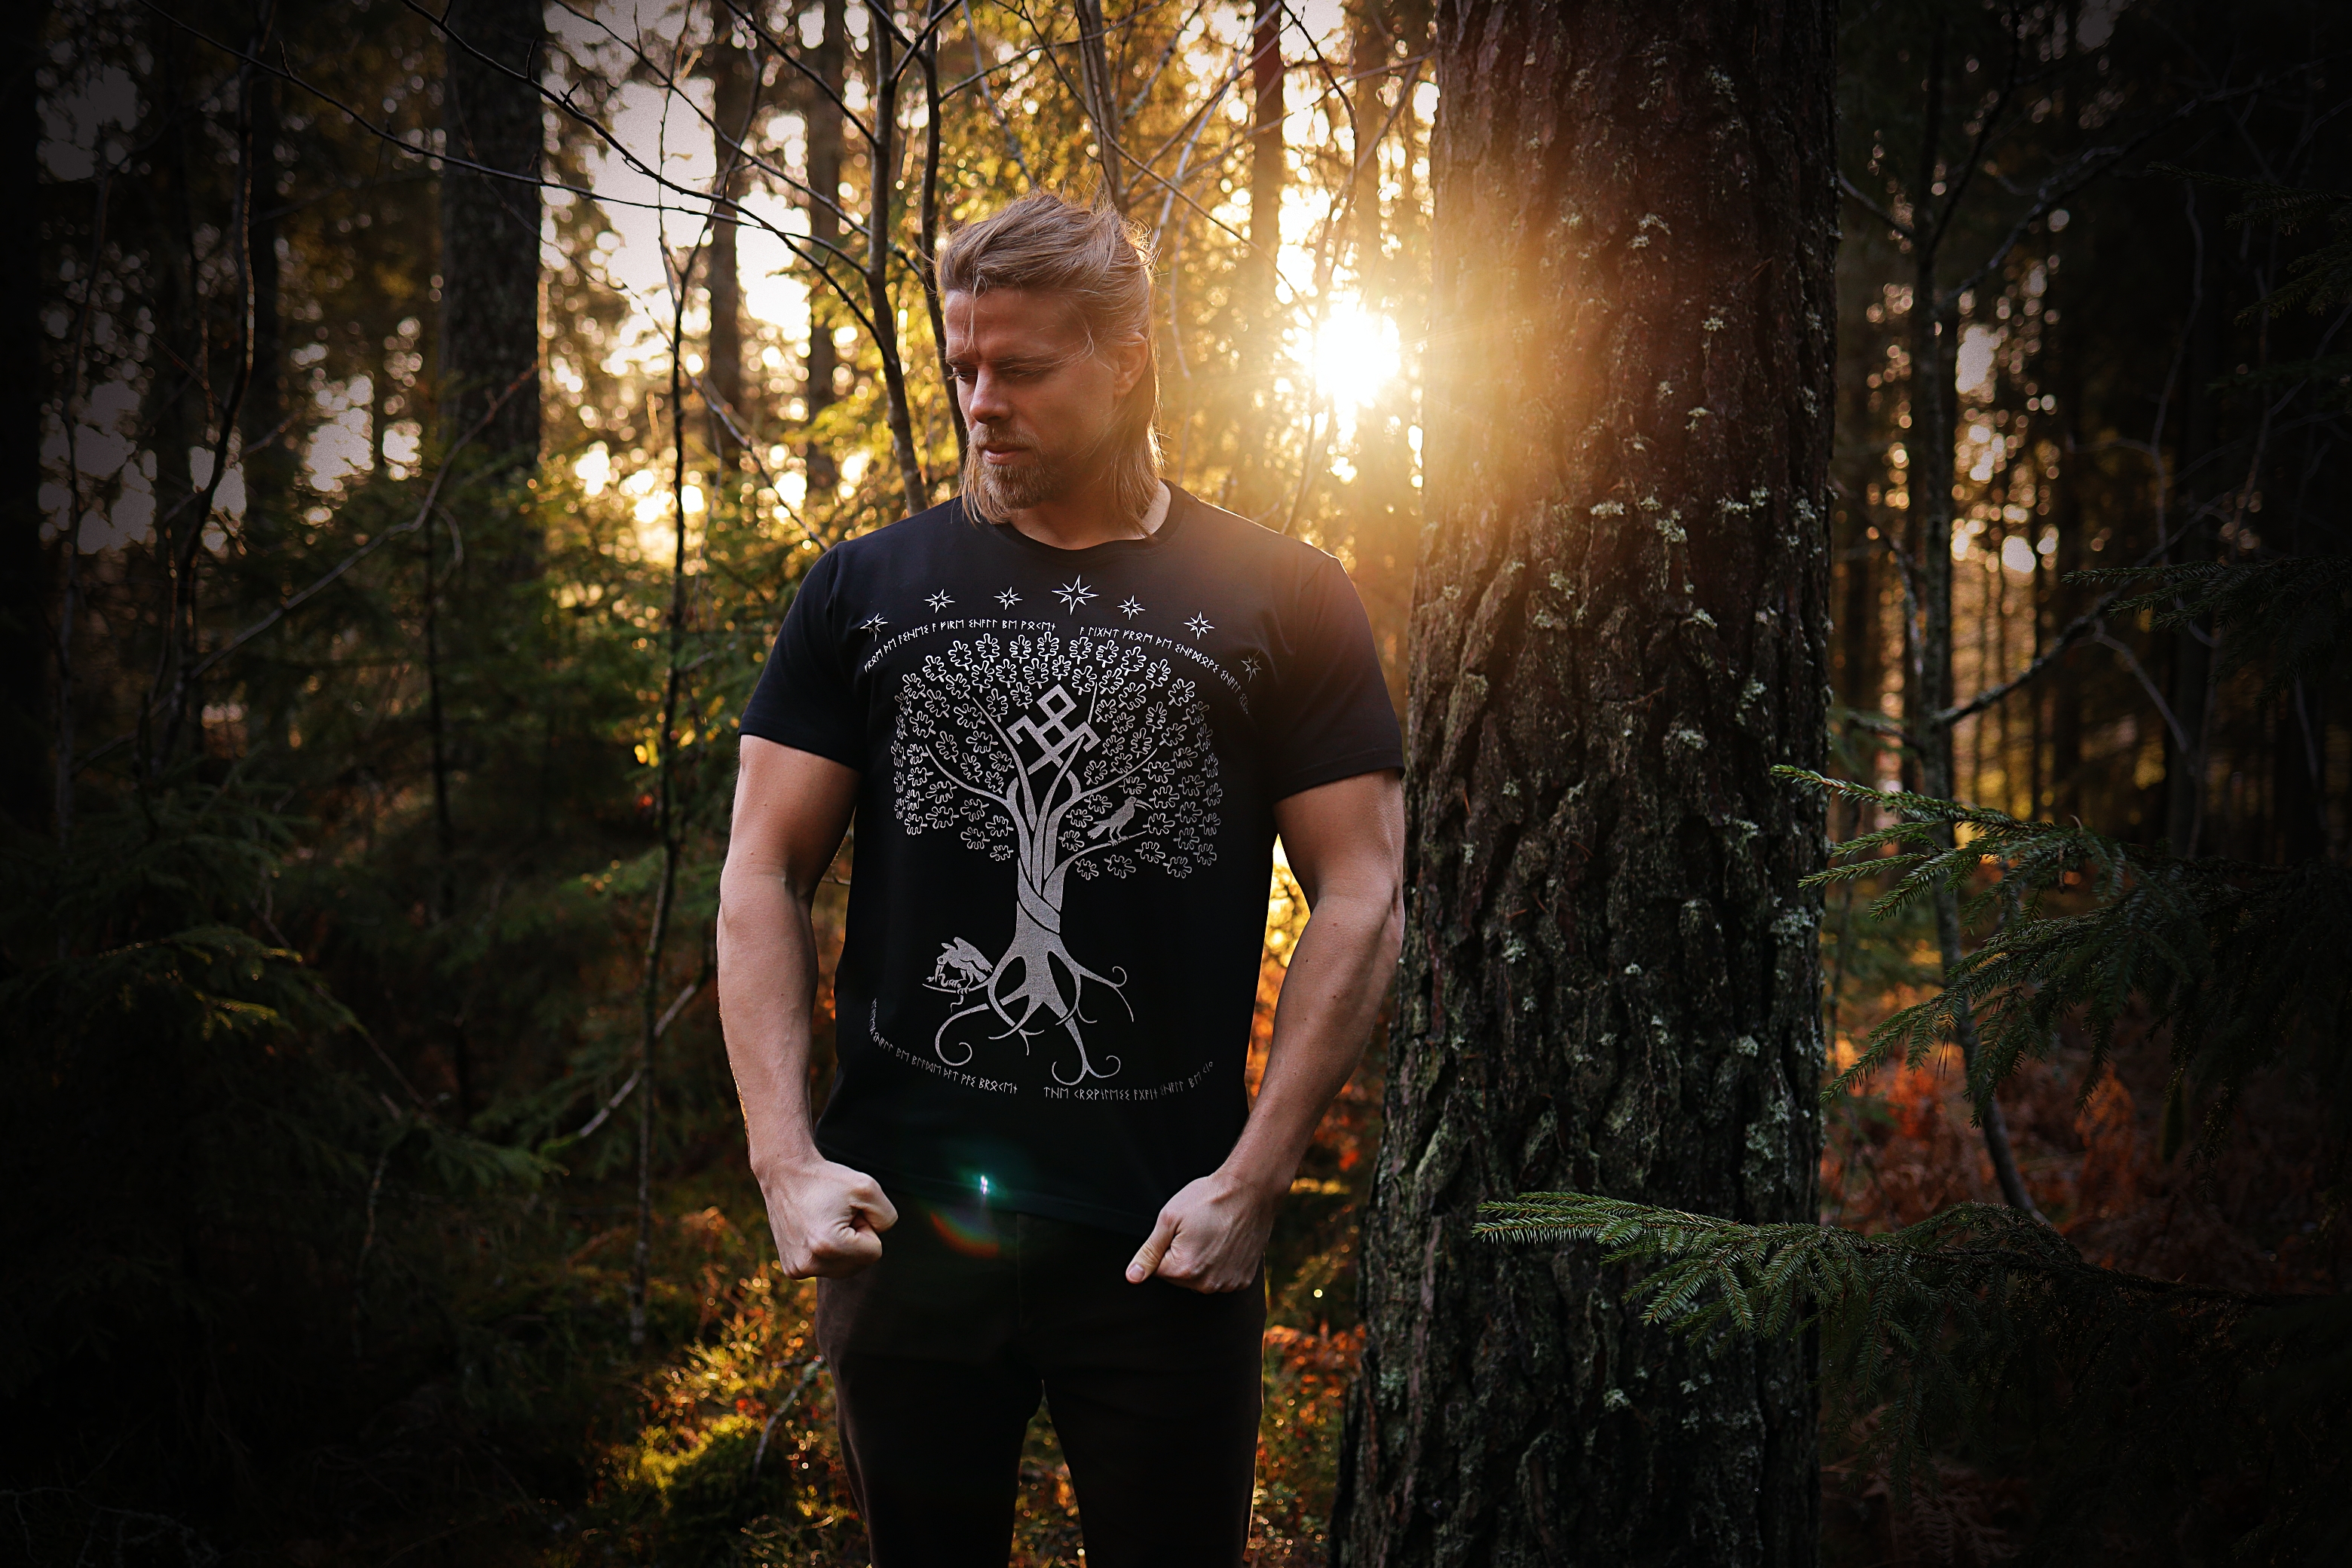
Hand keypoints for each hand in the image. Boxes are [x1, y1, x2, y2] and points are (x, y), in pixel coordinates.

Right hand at [757, 1156, 896, 1277]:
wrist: (785, 1175)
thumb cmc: (828, 1179)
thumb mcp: (868, 1188)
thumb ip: (887, 1217)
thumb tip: (877, 1238)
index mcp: (829, 1246)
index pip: (875, 1253)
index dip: (866, 1227)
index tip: (847, 1210)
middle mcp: (810, 1264)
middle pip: (859, 1264)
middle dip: (856, 1239)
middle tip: (836, 1215)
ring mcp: (798, 1270)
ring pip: (844, 1267)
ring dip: (842, 1246)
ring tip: (824, 1222)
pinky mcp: (792, 1270)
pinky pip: (827, 1267)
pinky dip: (827, 1251)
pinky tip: (812, 1230)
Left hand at [1125, 1168, 1277, 1293]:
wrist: (1250, 1190)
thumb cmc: (1208, 1199)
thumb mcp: (1169, 1219)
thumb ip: (1149, 1252)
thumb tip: (1132, 1277)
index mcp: (1183, 1270)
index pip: (1157, 1269)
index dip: (1165, 1244)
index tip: (1181, 1228)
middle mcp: (1206, 1285)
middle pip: (1179, 1277)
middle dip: (1181, 1255)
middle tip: (1196, 1229)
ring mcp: (1227, 1284)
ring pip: (1199, 1278)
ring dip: (1201, 1261)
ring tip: (1212, 1234)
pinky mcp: (1242, 1280)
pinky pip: (1221, 1277)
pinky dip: (1220, 1264)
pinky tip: (1226, 1243)